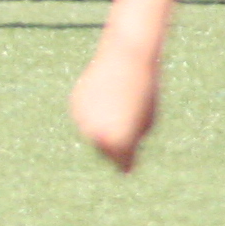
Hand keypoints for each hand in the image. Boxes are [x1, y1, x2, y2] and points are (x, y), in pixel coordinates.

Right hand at [69, 37, 159, 169]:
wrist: (126, 57)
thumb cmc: (144, 89)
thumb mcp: (148, 119)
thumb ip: (134, 138)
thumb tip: (123, 148)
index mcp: (118, 141)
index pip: (121, 163)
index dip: (126, 163)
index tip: (127, 168)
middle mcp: (97, 135)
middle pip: (104, 150)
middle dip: (113, 146)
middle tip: (124, 134)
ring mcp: (83, 120)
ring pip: (92, 133)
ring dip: (102, 128)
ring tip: (118, 108)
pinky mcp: (75, 106)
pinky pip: (85, 117)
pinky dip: (94, 114)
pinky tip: (106, 98)